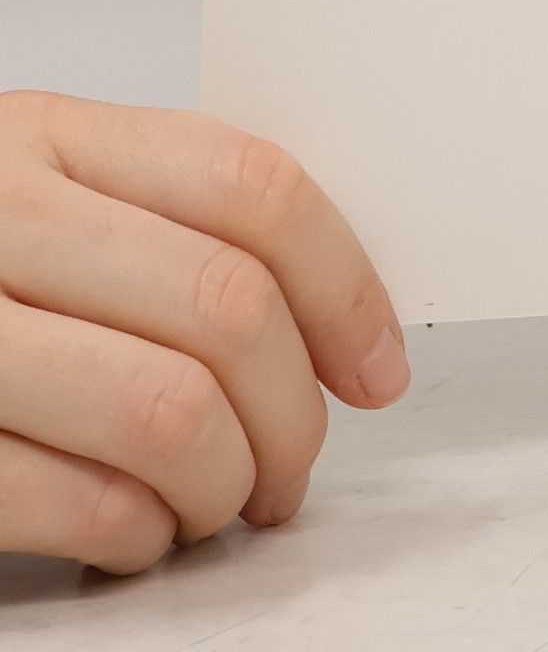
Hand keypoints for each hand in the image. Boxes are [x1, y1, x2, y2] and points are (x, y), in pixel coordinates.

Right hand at [0, 91, 406, 572]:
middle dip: (295, 412)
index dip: (346, 287)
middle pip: (227, 309)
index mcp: (51, 134)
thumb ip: (169, 221)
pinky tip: (141, 530)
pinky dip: (138, 534)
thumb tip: (340, 326)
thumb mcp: (50, 188)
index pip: (254, 188)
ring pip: (168, 412)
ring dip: (226, 482)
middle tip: (295, 463)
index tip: (378, 367)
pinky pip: (75, 500)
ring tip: (221, 500)